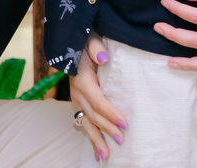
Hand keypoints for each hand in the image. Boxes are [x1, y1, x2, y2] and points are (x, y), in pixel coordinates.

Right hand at [68, 35, 126, 160]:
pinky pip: (85, 122)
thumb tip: (104, 60)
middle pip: (94, 115)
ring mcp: (77, 100)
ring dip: (97, 139)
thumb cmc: (86, 41)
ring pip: (87, 123)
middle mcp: (77, 93)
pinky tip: (97, 152)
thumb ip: (96, 49)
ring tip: (106, 156)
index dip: (111, 113)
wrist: (72, 43)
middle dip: (107, 129)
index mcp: (82, 80)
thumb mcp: (90, 39)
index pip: (98, 101)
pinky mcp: (79, 103)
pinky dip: (91, 137)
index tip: (124, 124)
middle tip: (121, 140)